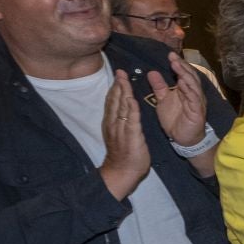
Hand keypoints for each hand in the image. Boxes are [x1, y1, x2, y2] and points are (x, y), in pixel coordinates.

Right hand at [100, 71, 150, 199]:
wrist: (121, 172)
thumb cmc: (124, 156)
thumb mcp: (119, 135)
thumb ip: (121, 123)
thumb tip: (123, 112)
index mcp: (112, 123)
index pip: (112, 102)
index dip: (115, 88)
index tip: (118, 76)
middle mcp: (114, 124)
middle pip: (114, 101)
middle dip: (117, 85)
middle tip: (120, 71)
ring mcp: (121, 129)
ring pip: (121, 107)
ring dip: (122, 92)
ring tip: (124, 78)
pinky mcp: (130, 136)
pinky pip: (131, 119)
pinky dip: (131, 108)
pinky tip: (132, 98)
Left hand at [147, 52, 209, 149]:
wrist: (183, 139)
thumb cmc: (175, 120)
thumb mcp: (163, 101)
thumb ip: (159, 87)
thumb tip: (151, 72)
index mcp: (185, 90)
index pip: (183, 74)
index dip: (177, 64)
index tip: (169, 54)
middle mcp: (193, 93)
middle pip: (189, 76)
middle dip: (181, 66)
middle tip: (173, 56)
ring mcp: (196, 101)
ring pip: (193, 84)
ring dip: (185, 74)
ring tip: (177, 65)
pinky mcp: (197, 110)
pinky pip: (194, 98)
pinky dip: (189, 89)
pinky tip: (183, 82)